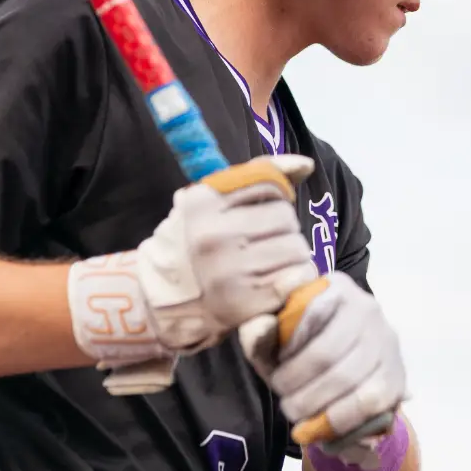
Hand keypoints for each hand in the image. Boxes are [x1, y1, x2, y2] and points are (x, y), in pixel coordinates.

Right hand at [139, 153, 319, 350]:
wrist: (163, 297)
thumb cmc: (196, 241)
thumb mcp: (213, 200)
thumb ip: (259, 175)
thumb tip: (307, 165)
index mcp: (201, 204)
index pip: (269, 184)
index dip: (275, 197)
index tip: (264, 211)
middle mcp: (211, 237)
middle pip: (286, 218)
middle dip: (284, 229)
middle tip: (265, 243)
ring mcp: (226, 273)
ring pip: (296, 248)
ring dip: (293, 255)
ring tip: (270, 264)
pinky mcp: (243, 304)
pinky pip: (298, 279)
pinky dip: (297, 279)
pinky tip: (278, 283)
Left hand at [255, 271, 407, 444]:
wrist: (351, 365)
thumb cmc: (305, 347)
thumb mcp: (278, 336)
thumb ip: (262, 333)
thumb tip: (256, 328)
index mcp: (334, 288)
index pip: (309, 315)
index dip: (287, 352)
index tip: (275, 374)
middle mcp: (366, 307)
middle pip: (325, 354)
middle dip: (296, 385)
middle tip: (284, 401)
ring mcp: (385, 341)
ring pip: (345, 378)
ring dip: (313, 404)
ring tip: (296, 413)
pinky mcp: (396, 374)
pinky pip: (366, 401)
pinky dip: (337, 419)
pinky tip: (319, 426)